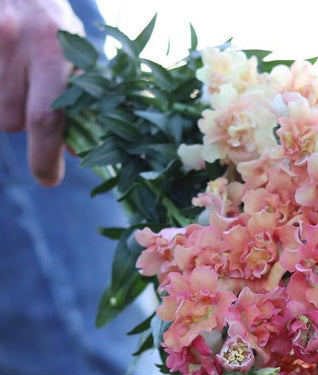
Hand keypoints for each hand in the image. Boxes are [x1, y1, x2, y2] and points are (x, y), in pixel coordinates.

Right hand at [0, 0, 83, 185]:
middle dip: (20, 121)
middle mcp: (14, 37)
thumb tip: (81, 152)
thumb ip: (83, 102)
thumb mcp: (76, 54)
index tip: (48, 179)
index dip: (45, 156)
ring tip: (13, 73)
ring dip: (2, 104)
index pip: (45, 118)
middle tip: (28, 93)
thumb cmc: (51, 23)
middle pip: (10, 119)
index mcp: (53, 47)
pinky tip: (3, 69)